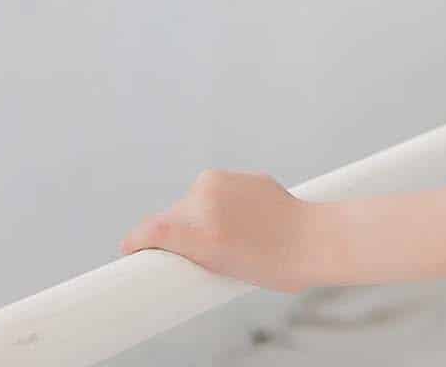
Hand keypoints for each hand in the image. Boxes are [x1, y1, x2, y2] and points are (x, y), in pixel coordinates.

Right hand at [123, 169, 316, 292]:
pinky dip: (221, 204)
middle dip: (174, 232)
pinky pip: (218, 191)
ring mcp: (225, 183)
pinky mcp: (241, 175)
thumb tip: (165, 246)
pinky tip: (242, 220)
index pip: (150, 231)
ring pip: (194, 202)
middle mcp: (208, 201)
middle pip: (172, 216)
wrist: (315, 239)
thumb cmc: (274, 265)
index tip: (130, 248)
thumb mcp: (221, 269)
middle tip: (193, 253)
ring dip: (199, 216)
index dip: (137, 241)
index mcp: (200, 232)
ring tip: (228, 237)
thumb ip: (187, 253)